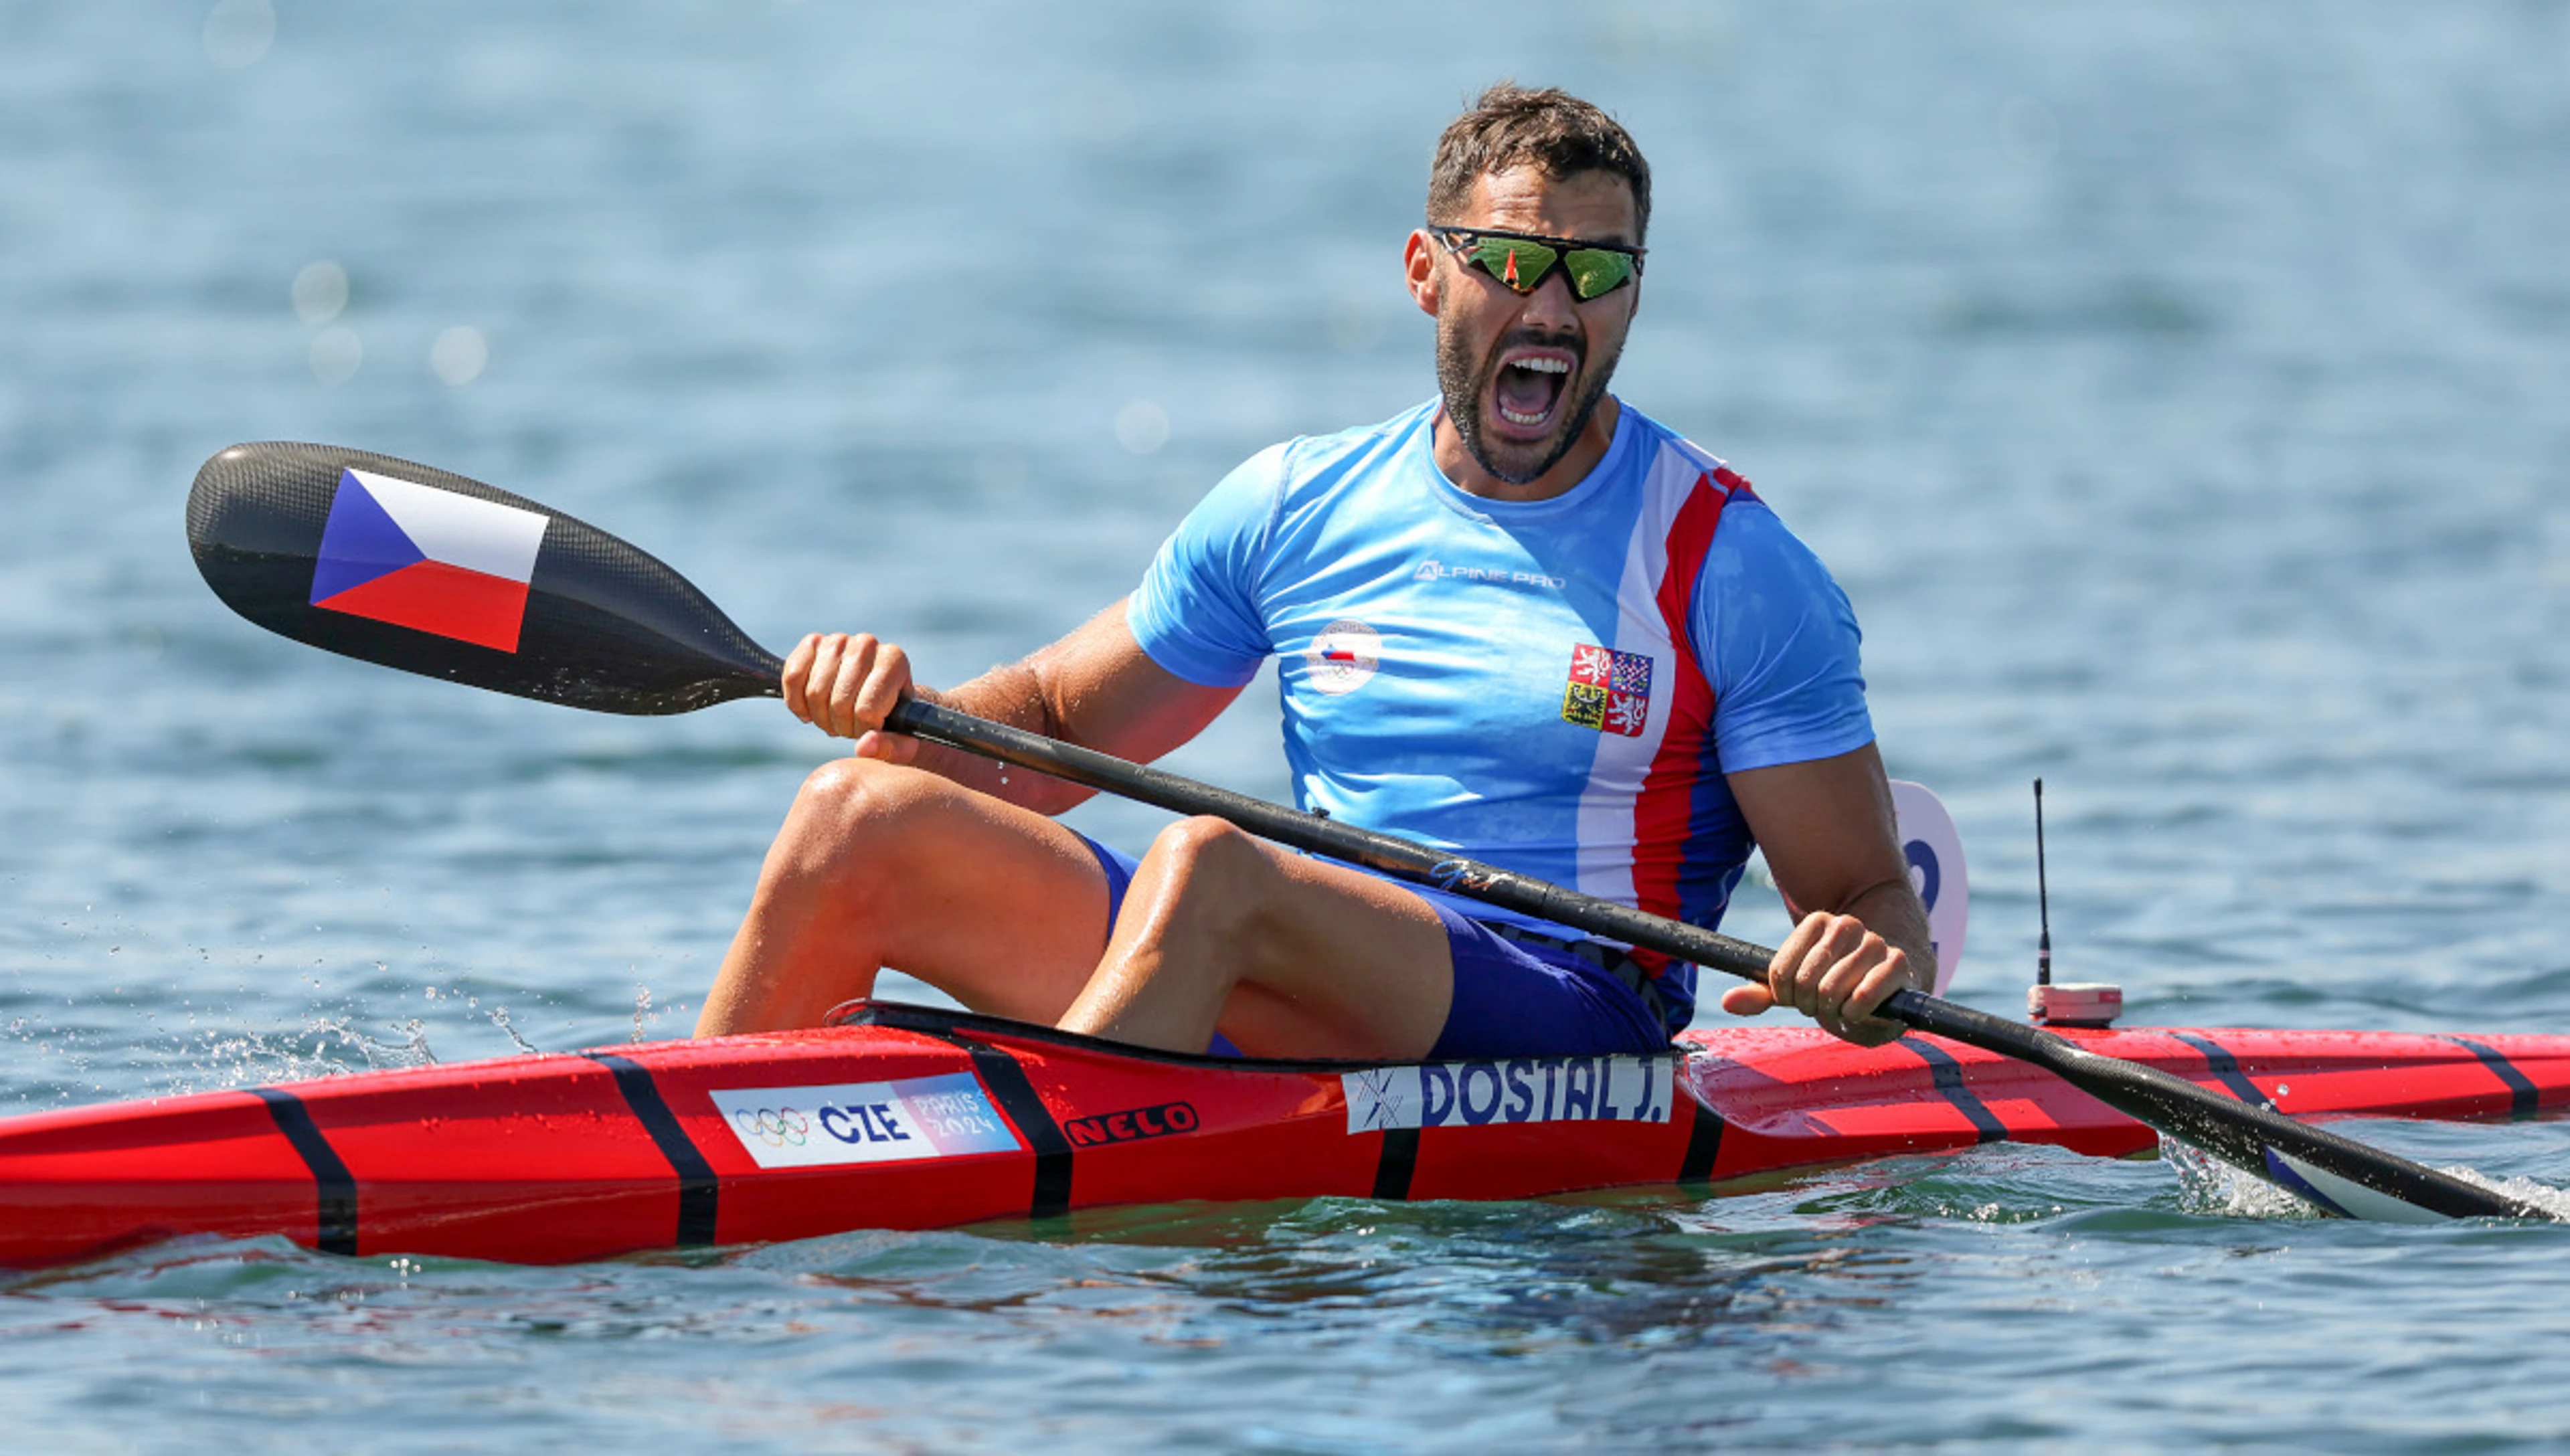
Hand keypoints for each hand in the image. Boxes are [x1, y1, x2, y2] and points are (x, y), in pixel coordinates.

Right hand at [782, 632, 921, 763]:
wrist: (880, 691)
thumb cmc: (894, 716)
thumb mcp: (905, 738)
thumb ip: (892, 747)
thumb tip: (864, 747)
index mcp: (894, 661)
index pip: (866, 709)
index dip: (862, 730)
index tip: (869, 730)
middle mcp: (867, 644)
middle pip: (839, 703)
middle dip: (840, 726)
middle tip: (848, 727)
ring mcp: (838, 640)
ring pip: (814, 692)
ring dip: (819, 717)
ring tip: (834, 719)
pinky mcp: (813, 642)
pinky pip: (792, 676)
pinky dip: (795, 702)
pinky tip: (809, 711)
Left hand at [1718, 910, 1915, 1046]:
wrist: (1889, 985)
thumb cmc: (1836, 985)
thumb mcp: (1796, 987)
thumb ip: (1762, 993)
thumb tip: (1726, 1002)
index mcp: (1817, 922)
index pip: (1779, 971)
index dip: (1785, 995)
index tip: (1798, 998)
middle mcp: (1846, 926)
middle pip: (1804, 982)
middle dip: (1809, 1006)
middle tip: (1822, 1006)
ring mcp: (1873, 942)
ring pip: (1831, 991)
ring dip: (1832, 1012)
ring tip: (1841, 1008)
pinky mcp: (1897, 963)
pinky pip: (1862, 997)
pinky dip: (1854, 1014)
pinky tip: (1859, 1012)